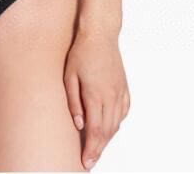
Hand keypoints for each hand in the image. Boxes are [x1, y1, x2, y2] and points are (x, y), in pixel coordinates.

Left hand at [64, 28, 129, 170]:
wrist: (100, 34)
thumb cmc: (81, 52)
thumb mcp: (69, 76)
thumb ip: (73, 102)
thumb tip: (79, 124)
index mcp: (96, 95)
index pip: (95, 131)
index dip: (91, 149)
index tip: (86, 162)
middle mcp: (111, 96)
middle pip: (107, 131)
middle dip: (98, 149)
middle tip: (90, 160)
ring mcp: (120, 92)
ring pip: (116, 124)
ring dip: (107, 138)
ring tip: (97, 147)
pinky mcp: (124, 88)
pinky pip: (123, 112)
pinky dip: (116, 124)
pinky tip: (110, 127)